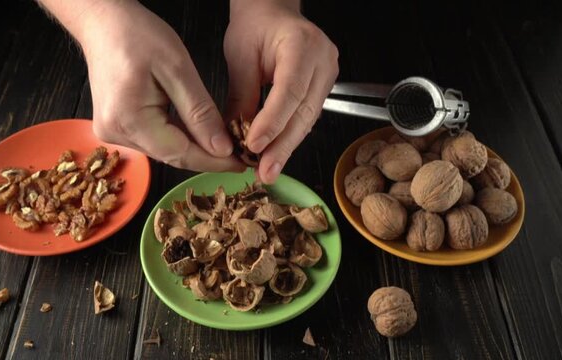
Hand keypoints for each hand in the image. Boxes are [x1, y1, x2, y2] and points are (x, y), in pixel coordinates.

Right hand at [47, 0, 243, 171]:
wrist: (102, 22)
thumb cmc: (137, 35)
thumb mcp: (177, 69)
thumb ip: (200, 112)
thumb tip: (221, 148)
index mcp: (129, 119)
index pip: (180, 153)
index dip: (213, 161)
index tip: (241, 163)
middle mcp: (116, 133)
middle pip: (171, 155)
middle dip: (206, 155)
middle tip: (238, 154)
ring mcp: (113, 132)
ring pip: (164, 150)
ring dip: (192, 147)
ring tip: (222, 142)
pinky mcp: (115, 127)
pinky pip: (153, 140)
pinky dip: (177, 137)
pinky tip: (196, 132)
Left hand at [224, 0, 338, 182]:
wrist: (271, 12)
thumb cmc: (255, 26)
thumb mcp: (240, 57)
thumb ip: (241, 96)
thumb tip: (234, 136)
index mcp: (302, 45)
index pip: (290, 91)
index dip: (272, 122)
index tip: (253, 145)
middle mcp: (323, 61)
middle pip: (304, 112)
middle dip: (282, 146)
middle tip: (265, 171)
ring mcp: (327, 75)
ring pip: (307, 120)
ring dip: (286, 147)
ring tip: (267, 170)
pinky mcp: (322, 88)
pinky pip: (306, 117)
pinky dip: (288, 136)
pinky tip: (274, 155)